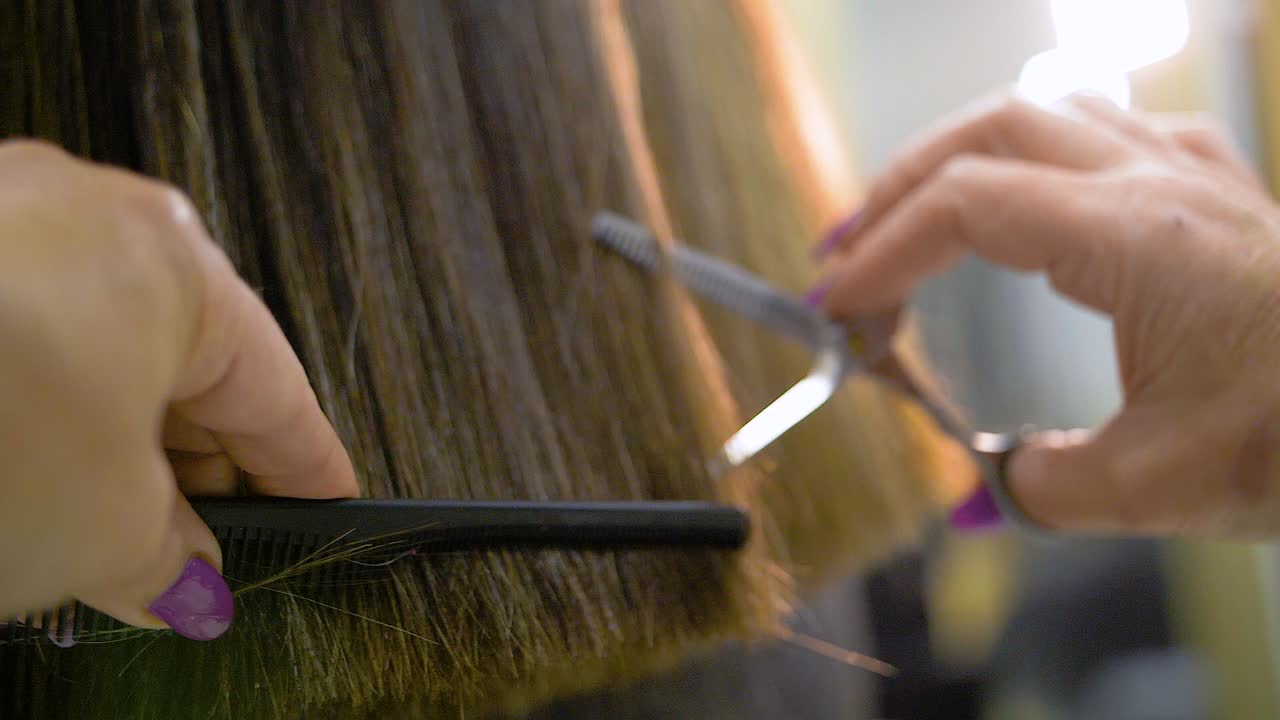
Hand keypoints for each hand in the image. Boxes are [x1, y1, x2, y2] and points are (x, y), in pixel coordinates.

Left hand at [0, 141, 356, 638]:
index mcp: (175, 262)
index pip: (277, 391)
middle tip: (200, 556)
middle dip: (198, 470)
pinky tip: (30, 483)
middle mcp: (92, 219)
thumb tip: (189, 580)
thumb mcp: (99, 531)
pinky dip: (42, 414)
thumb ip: (170, 559)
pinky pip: (24, 340)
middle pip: (186, 369)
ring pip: (99, 355)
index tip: (326, 511)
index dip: (309, 470)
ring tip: (106, 537)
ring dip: (114, 449)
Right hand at [815, 90, 1279, 537]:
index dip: (881, 253)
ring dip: (960, 158)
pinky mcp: (1214, 185)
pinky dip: (1034, 154)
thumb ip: (1041, 485)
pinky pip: (1104, 129)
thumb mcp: (1156, 486)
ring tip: (913, 219)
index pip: (966, 207)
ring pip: (1044, 110)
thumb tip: (982, 492)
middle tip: (845, 255)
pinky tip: (1026, 199)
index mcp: (1135, 236)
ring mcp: (1192, 170)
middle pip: (988, 129)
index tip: (839, 310)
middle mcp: (1158, 179)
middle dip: (897, 189)